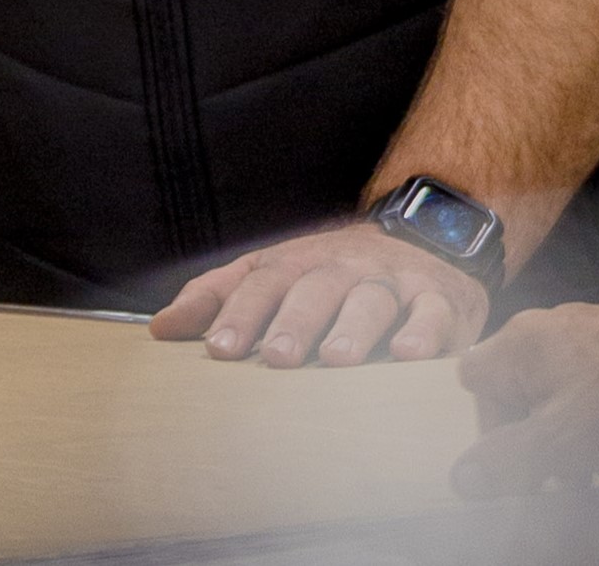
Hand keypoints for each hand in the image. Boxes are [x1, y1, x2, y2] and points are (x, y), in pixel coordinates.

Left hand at [150, 221, 487, 366]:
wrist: (420, 239)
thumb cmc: (330, 274)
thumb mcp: (272, 274)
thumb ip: (217, 297)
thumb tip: (160, 328)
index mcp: (298, 263)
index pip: (263, 282)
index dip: (240, 314)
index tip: (219, 349)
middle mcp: (343, 268)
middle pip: (316, 288)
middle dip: (295, 322)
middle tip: (278, 358)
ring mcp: (392, 282)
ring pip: (372, 299)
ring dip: (355, 328)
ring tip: (338, 359)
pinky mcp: (438, 300)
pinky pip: (433, 313)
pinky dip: (424, 331)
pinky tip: (410, 355)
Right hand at [454, 298, 598, 492]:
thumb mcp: (564, 437)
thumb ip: (509, 460)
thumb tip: (460, 479)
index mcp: (524, 342)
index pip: (476, 384)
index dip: (490, 428)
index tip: (520, 462)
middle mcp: (550, 337)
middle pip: (521, 404)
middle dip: (544, 450)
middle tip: (570, 482)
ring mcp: (590, 347)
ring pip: (563, 412)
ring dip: (582, 452)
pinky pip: (597, 408)